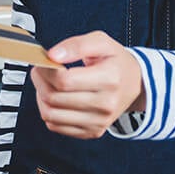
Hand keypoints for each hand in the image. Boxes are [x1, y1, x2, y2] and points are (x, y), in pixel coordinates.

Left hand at [30, 31, 144, 139]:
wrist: (135, 83)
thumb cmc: (115, 61)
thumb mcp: (101, 41)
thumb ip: (76, 44)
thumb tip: (53, 55)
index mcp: (109, 78)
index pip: (64, 80)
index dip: (46, 70)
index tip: (42, 62)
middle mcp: (105, 104)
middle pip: (55, 98)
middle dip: (40, 81)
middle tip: (40, 70)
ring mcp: (99, 121)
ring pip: (51, 115)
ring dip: (40, 97)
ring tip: (45, 84)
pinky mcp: (92, 132)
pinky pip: (56, 126)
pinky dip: (48, 111)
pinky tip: (54, 98)